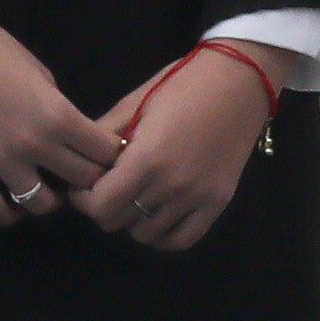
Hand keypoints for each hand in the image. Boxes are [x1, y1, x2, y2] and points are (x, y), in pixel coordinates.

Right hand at [0, 22, 125, 223]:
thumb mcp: (43, 77)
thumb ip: (61, 112)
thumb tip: (73, 140)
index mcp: (59, 116)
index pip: (105, 154)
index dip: (110, 157)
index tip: (105, 158)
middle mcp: (35, 145)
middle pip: (82, 182)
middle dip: (88, 181)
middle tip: (80, 178)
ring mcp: (0, 162)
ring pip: (41, 205)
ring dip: (50, 200)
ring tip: (45, 190)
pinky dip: (8, 214)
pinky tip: (12, 205)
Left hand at [78, 41, 277, 250]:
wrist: (238, 80)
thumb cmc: (181, 85)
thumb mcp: (133, 103)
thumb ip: (102, 136)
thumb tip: (81, 164)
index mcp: (146, 159)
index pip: (100, 205)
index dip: (83, 199)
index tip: (83, 186)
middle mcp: (171, 185)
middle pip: (118, 222)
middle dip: (104, 207)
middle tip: (107, 189)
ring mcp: (197, 197)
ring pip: (146, 234)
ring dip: (132, 219)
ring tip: (135, 197)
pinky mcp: (218, 202)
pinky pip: (182, 239)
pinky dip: (163, 235)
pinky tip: (157, 216)